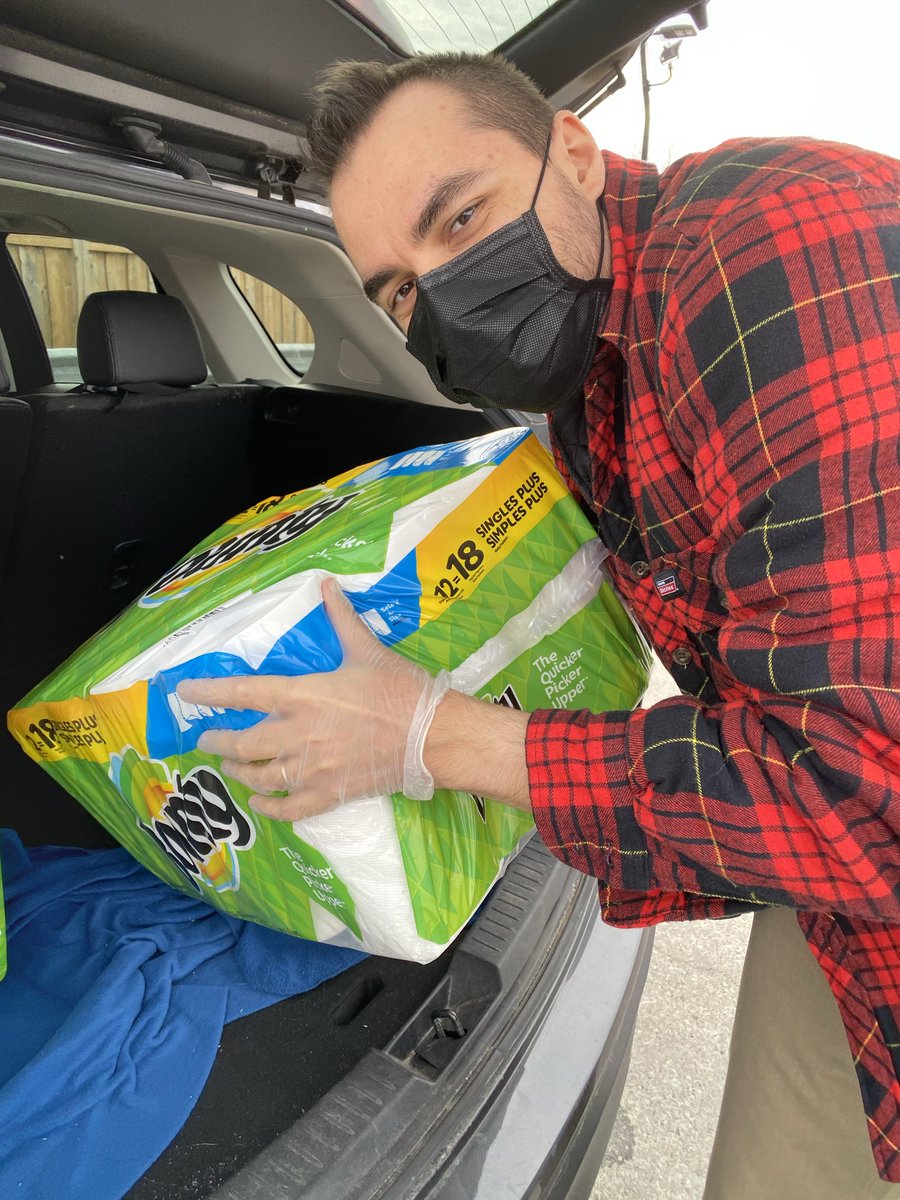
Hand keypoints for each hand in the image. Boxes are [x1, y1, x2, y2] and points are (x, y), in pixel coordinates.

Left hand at [175, 578, 448, 820]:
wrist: (431, 736)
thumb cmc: (400, 690)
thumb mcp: (367, 650)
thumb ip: (341, 619)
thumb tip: (327, 584)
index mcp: (302, 695)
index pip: (242, 692)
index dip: (209, 692)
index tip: (186, 692)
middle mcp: (297, 733)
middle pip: (241, 742)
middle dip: (218, 741)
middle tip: (206, 739)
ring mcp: (311, 768)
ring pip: (258, 776)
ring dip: (238, 772)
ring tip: (229, 767)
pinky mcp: (328, 794)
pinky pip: (288, 808)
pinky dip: (268, 807)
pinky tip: (259, 803)